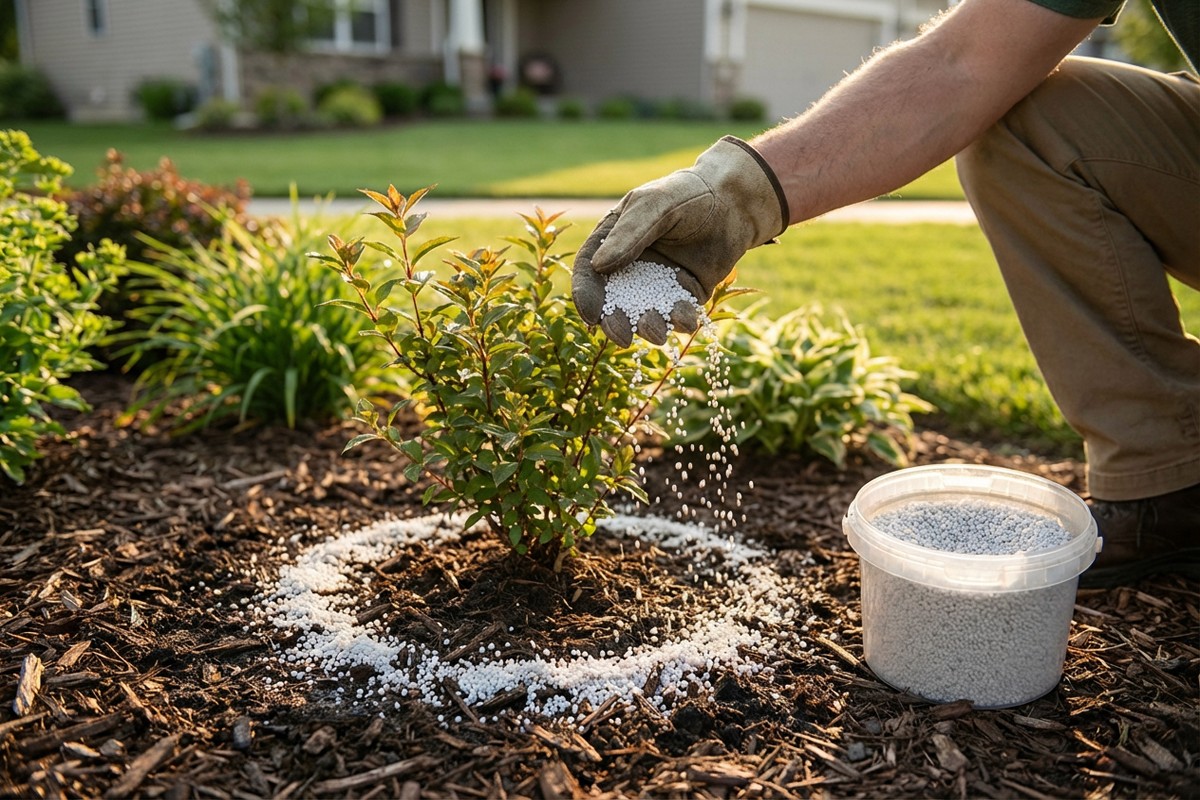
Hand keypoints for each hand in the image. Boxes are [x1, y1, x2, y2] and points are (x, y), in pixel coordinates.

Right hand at [572, 136, 787, 345]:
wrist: (735, 200)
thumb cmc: (687, 194)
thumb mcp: (653, 206)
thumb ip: (627, 234)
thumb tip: (598, 267)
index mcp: (612, 240)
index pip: (590, 270)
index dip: (586, 295)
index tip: (591, 316)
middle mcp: (631, 265)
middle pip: (613, 301)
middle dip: (616, 322)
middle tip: (623, 338)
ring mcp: (658, 282)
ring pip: (645, 313)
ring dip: (648, 327)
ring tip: (659, 333)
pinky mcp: (685, 294)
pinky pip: (677, 313)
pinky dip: (680, 321)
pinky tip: (687, 321)